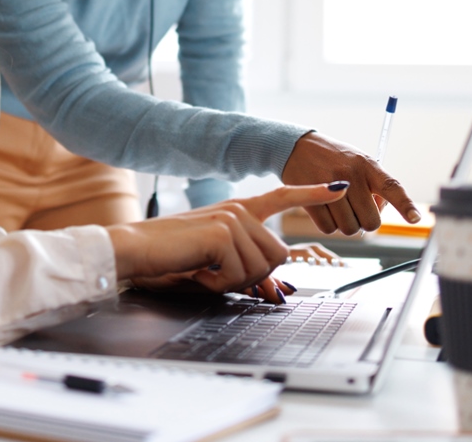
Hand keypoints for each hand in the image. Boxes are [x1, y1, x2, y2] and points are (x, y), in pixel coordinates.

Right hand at [106, 183, 350, 299]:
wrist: (134, 249)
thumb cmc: (169, 256)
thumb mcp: (214, 258)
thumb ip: (245, 261)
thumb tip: (277, 282)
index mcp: (237, 210)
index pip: (281, 196)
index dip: (312, 194)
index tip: (338, 188)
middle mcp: (238, 209)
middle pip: (278, 255)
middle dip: (252, 277)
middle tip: (215, 273)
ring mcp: (232, 219)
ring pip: (261, 268)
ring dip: (232, 281)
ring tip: (202, 270)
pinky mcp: (223, 234)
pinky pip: (239, 274)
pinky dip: (218, 283)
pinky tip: (197, 271)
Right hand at [281, 133, 420, 235]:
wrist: (297, 147)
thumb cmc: (334, 159)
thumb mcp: (358, 163)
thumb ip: (373, 187)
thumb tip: (378, 213)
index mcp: (367, 165)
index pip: (391, 187)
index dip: (404, 205)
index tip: (416, 218)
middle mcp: (351, 175)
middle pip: (369, 221)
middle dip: (364, 222)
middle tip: (355, 210)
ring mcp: (330, 186)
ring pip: (349, 228)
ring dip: (345, 224)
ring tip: (338, 206)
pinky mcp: (311, 197)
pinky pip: (329, 229)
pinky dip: (329, 225)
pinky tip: (325, 209)